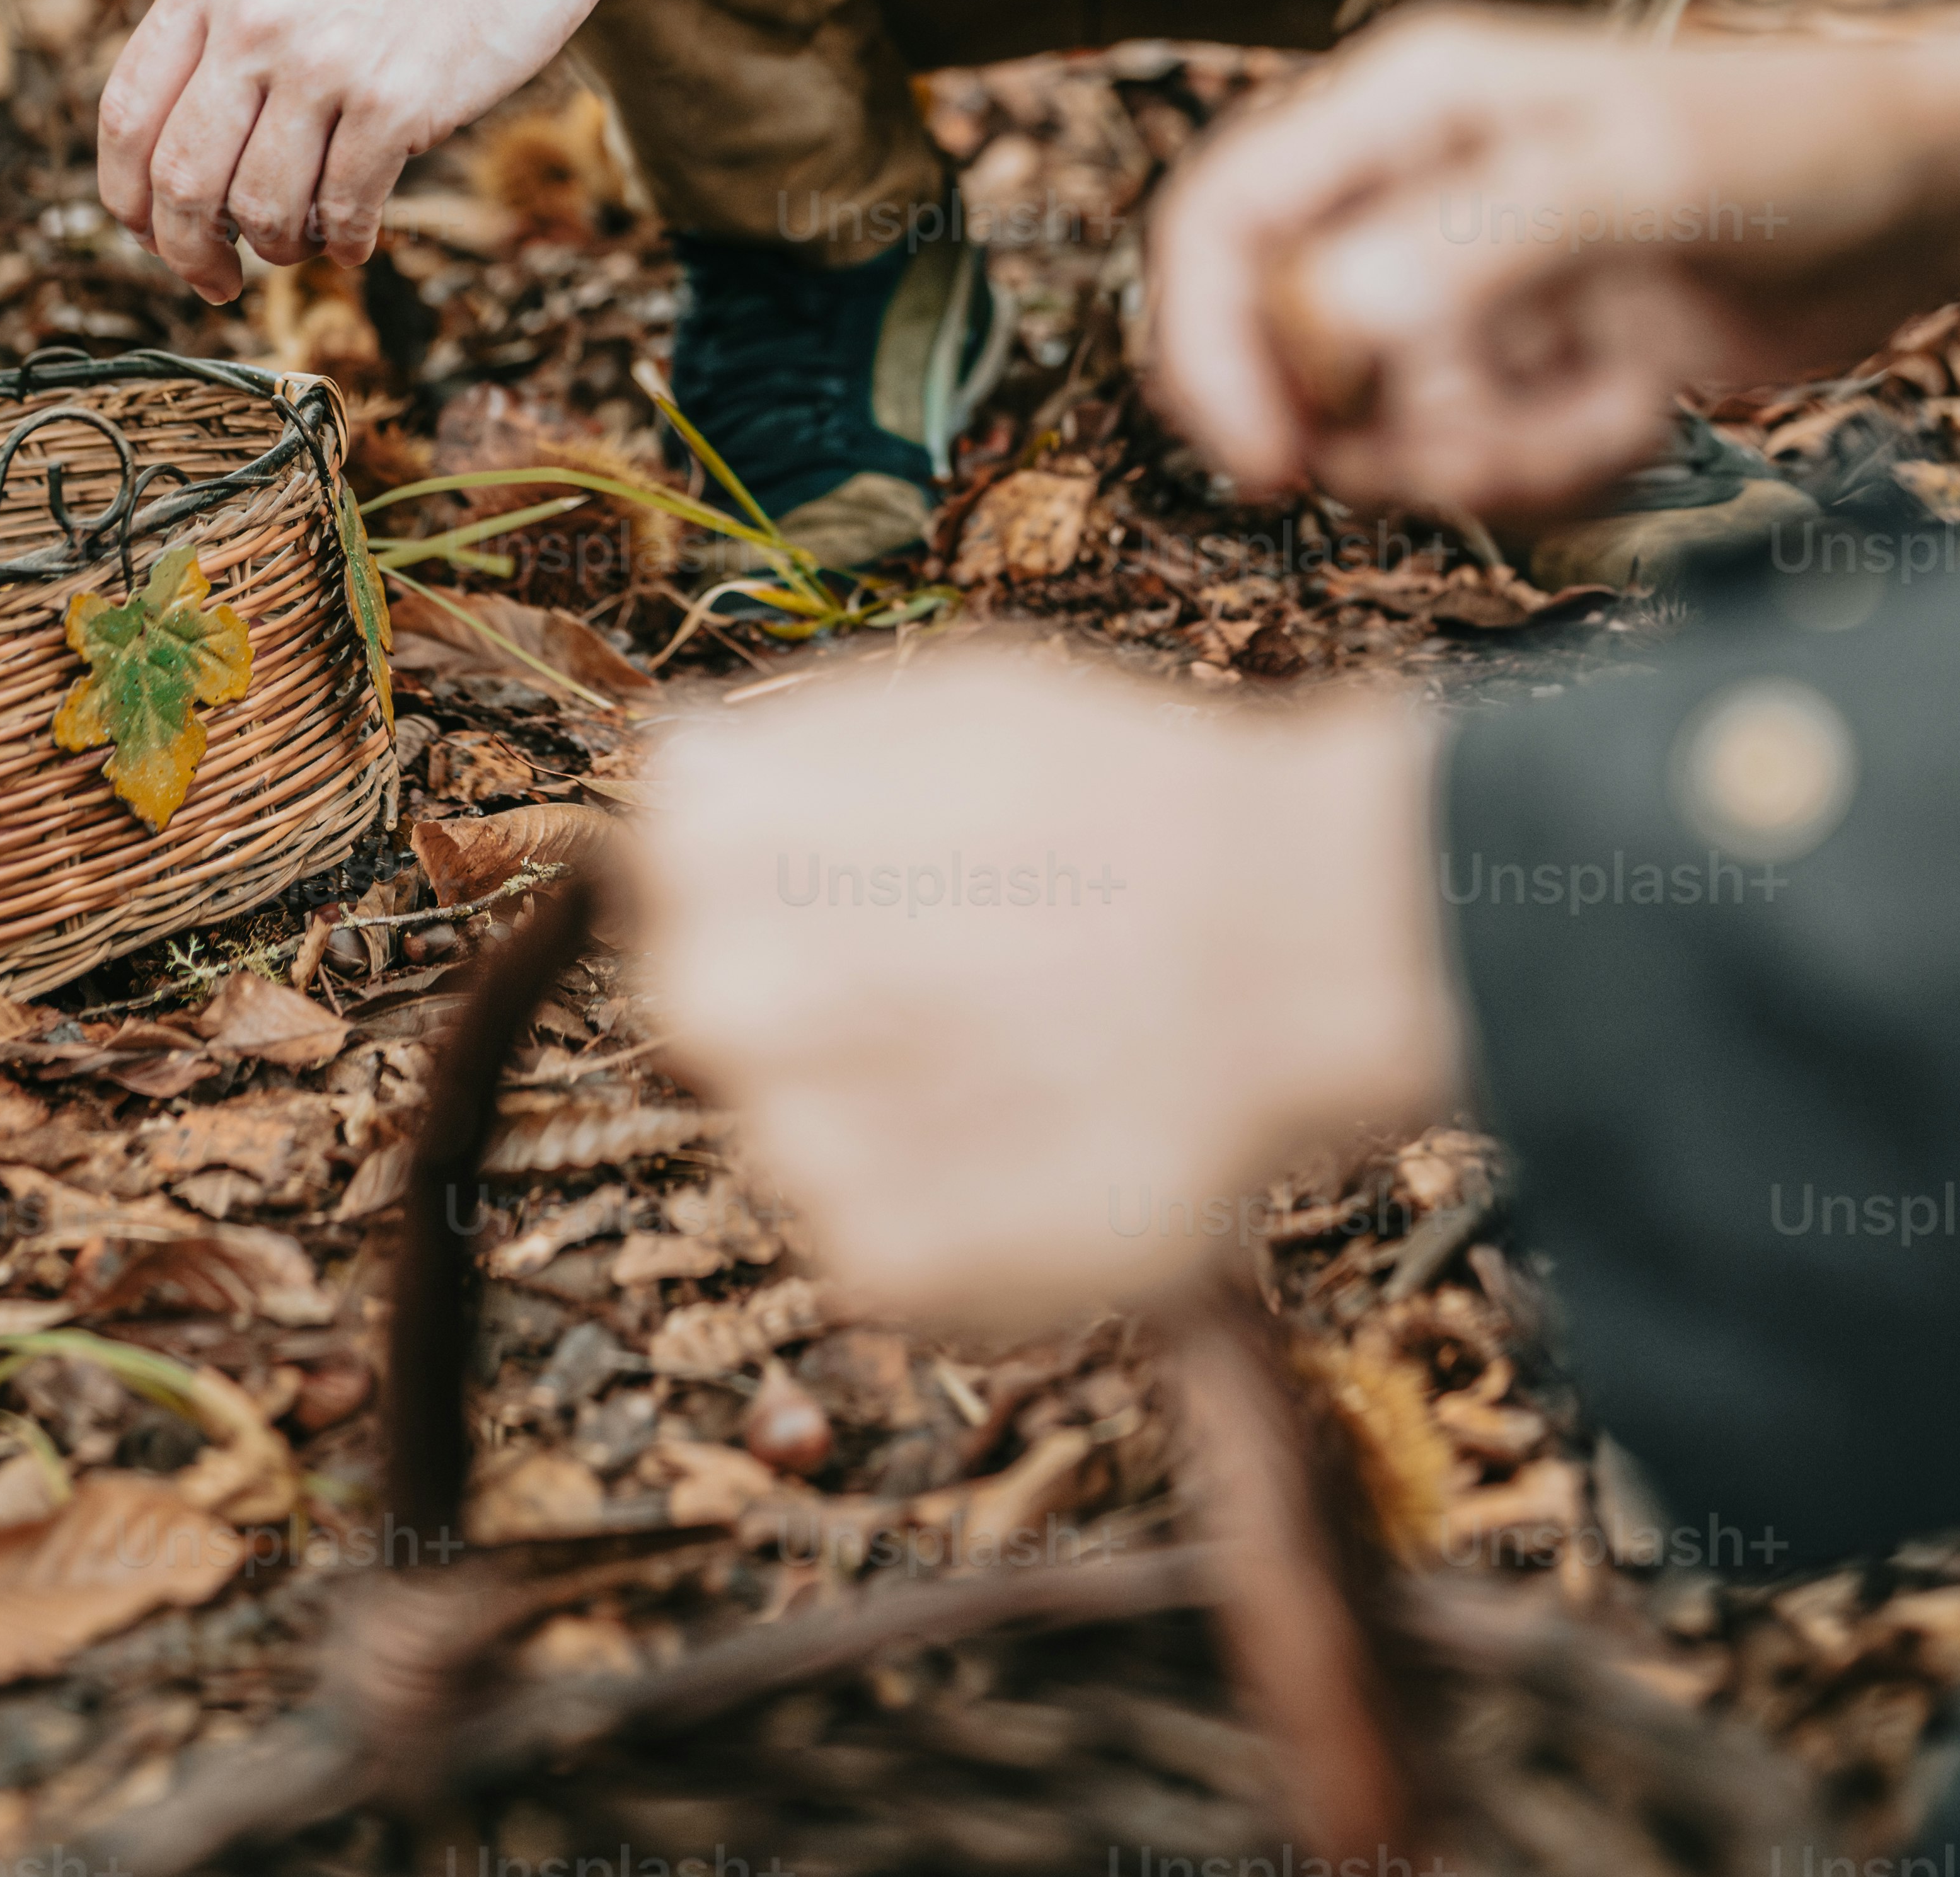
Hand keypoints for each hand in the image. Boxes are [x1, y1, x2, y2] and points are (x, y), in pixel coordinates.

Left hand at [99, 0, 630, 294]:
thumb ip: (230, 28)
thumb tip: (189, 156)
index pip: (127, 114)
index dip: (127, 198)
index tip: (150, 235)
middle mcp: (254, 19)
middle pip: (182, 180)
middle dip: (189, 252)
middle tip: (215, 282)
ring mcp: (324, 62)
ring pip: (262, 207)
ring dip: (279, 249)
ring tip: (306, 245)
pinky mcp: (398, 101)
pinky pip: (345, 208)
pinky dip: (346, 241)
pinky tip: (358, 239)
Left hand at [628, 637, 1455, 1332]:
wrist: (1293, 948)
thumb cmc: (1129, 799)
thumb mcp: (949, 694)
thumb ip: (784, 740)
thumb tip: (678, 760)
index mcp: (717, 833)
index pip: (666, 852)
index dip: (770, 857)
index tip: (864, 868)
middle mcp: (726, 991)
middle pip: (706, 1002)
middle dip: (805, 986)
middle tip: (949, 968)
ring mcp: (795, 1139)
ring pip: (786, 1126)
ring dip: (878, 1099)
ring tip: (1020, 1048)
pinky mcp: (880, 1265)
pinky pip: (865, 1231)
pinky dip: (945, 1199)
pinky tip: (1036, 1132)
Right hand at [1145, 0, 1959, 522]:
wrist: (1933, 207)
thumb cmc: (1794, 147)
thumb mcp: (1631, 182)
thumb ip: (1472, 246)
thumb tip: (1328, 320)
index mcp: (1407, 102)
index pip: (1225, 219)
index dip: (1212, 343)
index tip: (1270, 460)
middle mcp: (1415, 183)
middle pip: (1284, 338)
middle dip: (1362, 427)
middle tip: (1457, 463)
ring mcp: (1473, 274)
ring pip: (1384, 415)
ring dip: (1482, 453)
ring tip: (1602, 414)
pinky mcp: (1534, 351)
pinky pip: (1478, 446)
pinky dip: (1549, 461)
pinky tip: (1639, 413)